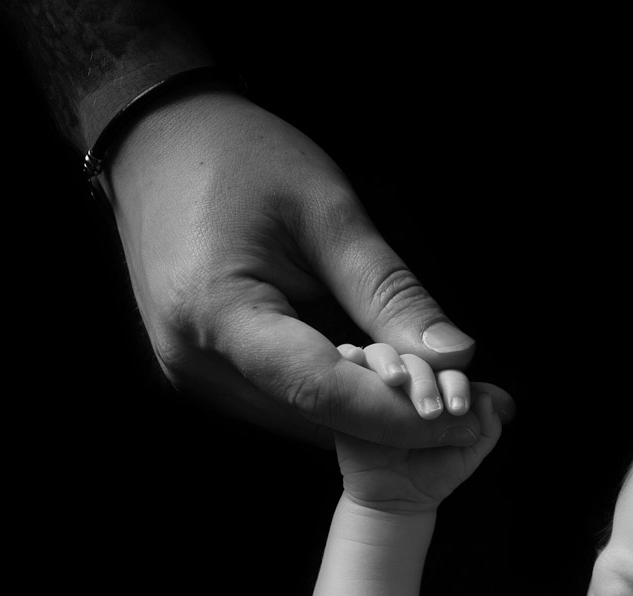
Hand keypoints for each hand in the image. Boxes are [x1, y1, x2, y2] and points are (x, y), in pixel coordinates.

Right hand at [106, 90, 477, 447]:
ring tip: (439, 385)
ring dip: (370, 411)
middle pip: (316, 417)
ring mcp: (194, 372)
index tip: (470, 418)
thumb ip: (389, 292)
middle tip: (476, 404)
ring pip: (304, 419)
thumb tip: (457, 357)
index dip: (401, 416)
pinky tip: (383, 370)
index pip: (323, 392)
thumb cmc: (238, 156)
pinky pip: (285, 400)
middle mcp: (196, 360)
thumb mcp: (328, 212)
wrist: (157, 139)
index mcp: (217, 314)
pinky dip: (339, 394)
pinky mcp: (203, 370)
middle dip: (398, 420)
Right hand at [334, 372, 513, 513]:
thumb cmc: (433, 474)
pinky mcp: (348, 392)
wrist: (396, 500)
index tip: (459, 409)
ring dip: (389, 362)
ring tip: (395, 380)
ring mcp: (377, 384)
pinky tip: (354, 358)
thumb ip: (486, 429)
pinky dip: (349, 353)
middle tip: (430, 410)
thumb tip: (486, 397)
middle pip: (416, 360)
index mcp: (439, 389)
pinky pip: (344, 363)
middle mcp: (409, 382)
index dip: (455, 385)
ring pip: (381, 355)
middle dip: (424, 380)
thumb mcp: (468, 454)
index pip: (449, 372)